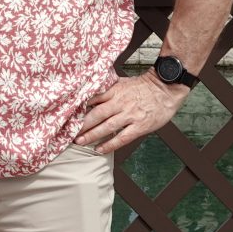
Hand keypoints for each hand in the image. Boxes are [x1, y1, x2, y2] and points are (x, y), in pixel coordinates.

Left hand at [74, 69, 188, 153]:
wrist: (165, 88)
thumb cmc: (143, 86)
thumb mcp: (122, 82)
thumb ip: (107, 89)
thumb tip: (90, 91)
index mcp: (114, 91)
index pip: (92, 99)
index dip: (79, 107)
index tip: (67, 113)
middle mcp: (119, 103)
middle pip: (96, 115)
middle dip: (81, 124)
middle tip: (68, 132)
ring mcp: (129, 115)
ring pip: (106, 127)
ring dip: (91, 135)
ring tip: (79, 142)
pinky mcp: (139, 126)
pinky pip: (122, 138)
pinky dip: (109, 145)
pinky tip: (99, 149)